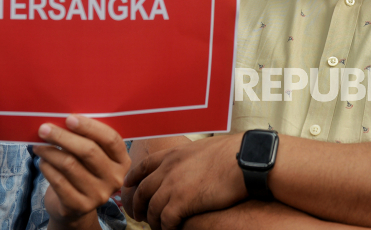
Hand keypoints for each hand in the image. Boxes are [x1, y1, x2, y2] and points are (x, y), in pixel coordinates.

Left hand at [33, 115, 129, 229]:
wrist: (74, 208)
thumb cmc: (82, 171)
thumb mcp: (93, 155)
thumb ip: (87, 138)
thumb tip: (63, 118)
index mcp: (122, 161)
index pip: (110, 139)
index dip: (90, 127)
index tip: (69, 118)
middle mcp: (115, 179)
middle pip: (88, 151)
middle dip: (63, 137)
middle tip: (44, 129)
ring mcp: (99, 195)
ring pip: (70, 165)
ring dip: (50, 152)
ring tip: (38, 145)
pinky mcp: (80, 207)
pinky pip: (59, 182)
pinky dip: (47, 168)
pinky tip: (42, 162)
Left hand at [123, 134, 246, 229]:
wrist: (243, 161)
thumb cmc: (231, 154)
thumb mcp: (202, 149)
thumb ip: (189, 158)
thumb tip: (192, 165)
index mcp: (173, 154)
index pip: (144, 166)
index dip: (133, 177)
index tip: (127, 186)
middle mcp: (168, 169)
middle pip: (142, 190)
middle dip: (137, 205)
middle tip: (138, 215)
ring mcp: (173, 186)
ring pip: (152, 209)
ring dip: (153, 221)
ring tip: (158, 228)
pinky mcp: (181, 202)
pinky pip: (165, 221)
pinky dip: (165, 229)